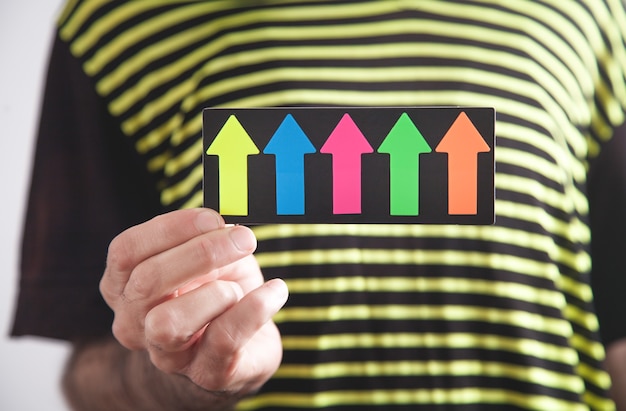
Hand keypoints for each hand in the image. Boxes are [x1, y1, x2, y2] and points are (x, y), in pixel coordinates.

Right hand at [99, 208, 287, 395]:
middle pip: (147, 282)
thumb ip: (204, 237)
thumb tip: (221, 222)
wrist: (240, 349)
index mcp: (125, 287)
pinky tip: (274, 291)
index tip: (212, 217)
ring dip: (216, 292)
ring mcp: (166, 355)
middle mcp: (134, 324)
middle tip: (243, 239)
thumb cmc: (216, 293)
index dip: (170, 228)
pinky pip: (224, 338)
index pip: (126, 251)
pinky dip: (256, 307)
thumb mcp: (207, 258)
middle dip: (202, 252)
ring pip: (169, 323)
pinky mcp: (206, 373)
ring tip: (240, 285)